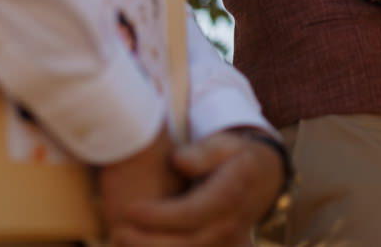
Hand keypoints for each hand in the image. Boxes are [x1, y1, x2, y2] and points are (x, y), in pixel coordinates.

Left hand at [107, 128, 286, 246]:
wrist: (263, 178)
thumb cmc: (235, 157)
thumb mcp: (224, 144)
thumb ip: (203, 153)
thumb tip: (178, 162)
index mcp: (230, 195)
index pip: (191, 213)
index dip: (159, 216)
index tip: (130, 209)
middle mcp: (230, 225)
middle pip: (186, 243)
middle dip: (149, 242)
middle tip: (118, 233)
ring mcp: (227, 243)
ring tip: (121, 241)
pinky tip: (139, 246)